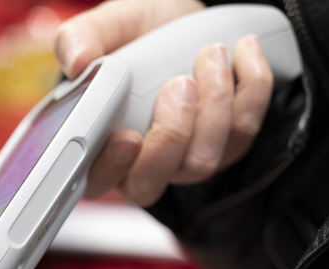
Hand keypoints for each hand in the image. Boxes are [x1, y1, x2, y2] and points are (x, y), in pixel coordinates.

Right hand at [56, 0, 276, 204]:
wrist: (179, 23)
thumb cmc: (136, 33)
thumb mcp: (108, 24)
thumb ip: (81, 38)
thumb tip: (77, 61)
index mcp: (96, 146)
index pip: (94, 181)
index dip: (110, 169)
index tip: (126, 137)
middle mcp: (139, 163)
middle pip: (151, 184)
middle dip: (171, 134)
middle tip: (178, 83)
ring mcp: (183, 160)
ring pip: (201, 162)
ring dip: (214, 104)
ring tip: (210, 53)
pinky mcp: (225, 145)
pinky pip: (243, 132)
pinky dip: (251, 87)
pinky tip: (242, 52)